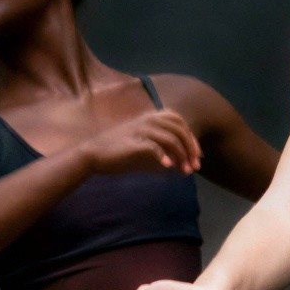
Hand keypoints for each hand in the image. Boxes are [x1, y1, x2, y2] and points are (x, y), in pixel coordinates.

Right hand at [73, 108, 202, 179]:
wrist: (93, 154)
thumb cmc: (118, 152)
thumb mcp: (142, 146)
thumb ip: (160, 149)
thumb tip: (179, 160)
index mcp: (150, 118)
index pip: (179, 122)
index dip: (191, 138)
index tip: (197, 156)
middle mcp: (148, 120)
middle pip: (179, 129)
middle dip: (191, 148)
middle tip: (195, 166)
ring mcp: (140, 130)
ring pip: (171, 139)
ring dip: (181, 156)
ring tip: (184, 171)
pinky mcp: (134, 142)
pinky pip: (155, 148)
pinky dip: (164, 157)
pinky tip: (168, 167)